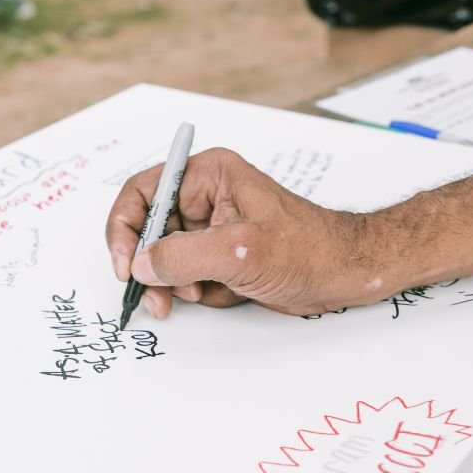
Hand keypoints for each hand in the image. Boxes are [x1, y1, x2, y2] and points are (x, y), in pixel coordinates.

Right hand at [105, 148, 397, 317]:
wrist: (347, 274)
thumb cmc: (309, 249)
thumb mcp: (240, 252)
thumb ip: (182, 256)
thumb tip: (141, 264)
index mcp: (208, 175)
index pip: (143, 192)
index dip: (125, 228)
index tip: (125, 263)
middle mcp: (205, 197)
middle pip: (149, 230)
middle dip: (154, 267)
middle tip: (159, 296)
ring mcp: (212, 229)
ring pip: (166, 260)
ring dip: (179, 285)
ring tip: (206, 293)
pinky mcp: (220, 256)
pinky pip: (188, 277)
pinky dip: (201, 293)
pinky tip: (230, 292)